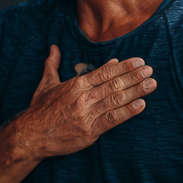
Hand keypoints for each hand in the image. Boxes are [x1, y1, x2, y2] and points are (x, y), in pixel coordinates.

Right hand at [15, 47, 155, 159]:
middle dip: (134, 76)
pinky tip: (141, 105)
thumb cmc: (39, 110)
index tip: (139, 62)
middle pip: (114, 84)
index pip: (105, 72)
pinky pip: (113, 120)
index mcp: (75, 85)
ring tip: (151, 84)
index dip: (124, 66)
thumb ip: (52, 65)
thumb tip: (53, 47)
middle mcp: (83, 98)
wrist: (30, 135)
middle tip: (150, 70)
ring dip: (137, 91)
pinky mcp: (90, 131)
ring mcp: (87, 114)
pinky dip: (128, 112)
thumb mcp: (46, 84)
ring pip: (117, 99)